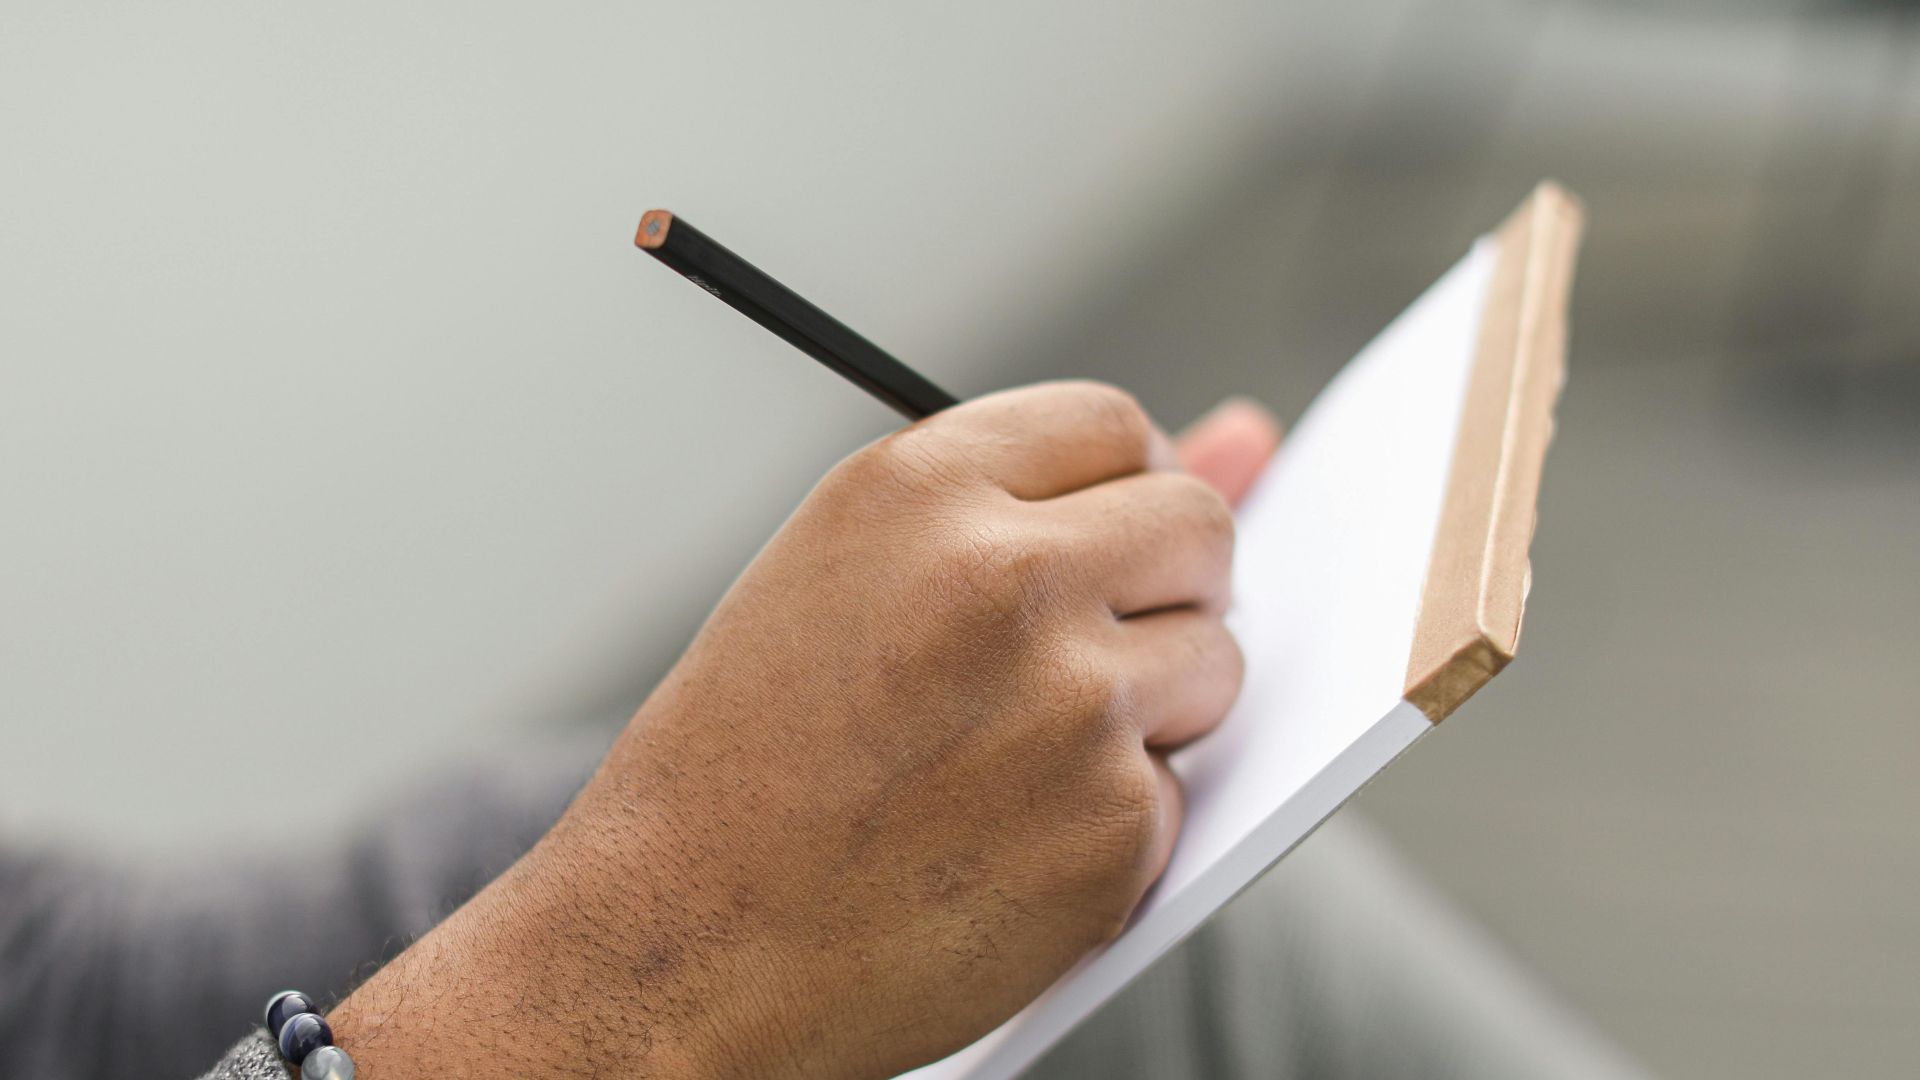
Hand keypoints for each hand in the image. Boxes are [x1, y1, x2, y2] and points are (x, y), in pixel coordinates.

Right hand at [329, 385, 1281, 1078]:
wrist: (675, 945)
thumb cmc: (745, 758)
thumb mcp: (850, 575)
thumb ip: (1042, 498)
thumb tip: (1253, 436)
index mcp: (920, 490)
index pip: (1110, 425)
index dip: (1117, 483)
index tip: (1103, 533)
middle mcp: (1007, 579)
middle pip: (1198, 526)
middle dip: (1168, 582)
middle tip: (1083, 647)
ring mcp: (1071, 708)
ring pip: (1216, 660)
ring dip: (1153, 705)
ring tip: (1013, 757)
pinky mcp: (1111, 831)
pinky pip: (1180, 793)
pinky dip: (1117, 821)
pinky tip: (1006, 845)